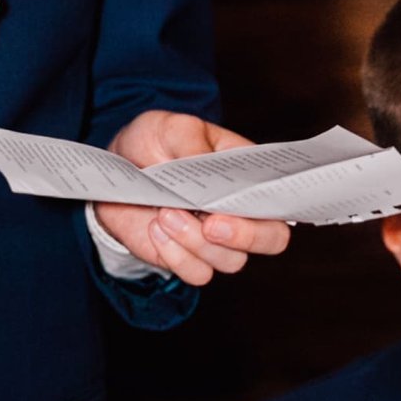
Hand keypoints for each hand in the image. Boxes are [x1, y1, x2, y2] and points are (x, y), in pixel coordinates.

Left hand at [93, 112, 293, 289]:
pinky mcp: (188, 258)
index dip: (273, 205)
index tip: (240, 201)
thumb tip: (202, 163)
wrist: (119, 169)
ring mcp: (216, 239)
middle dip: (245, 236)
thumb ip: (191, 142)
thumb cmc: (155, 142)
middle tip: (210, 224)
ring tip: (165, 212)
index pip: (281, 198)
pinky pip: (197, 273)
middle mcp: (241, 212)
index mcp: (249, 176)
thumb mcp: (172, 128)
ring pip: (230, 261)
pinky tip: (156, 229)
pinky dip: (176, 256)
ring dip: (196, 241)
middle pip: (272, 239)